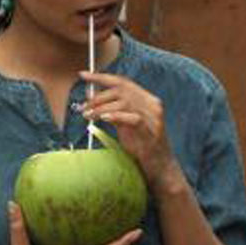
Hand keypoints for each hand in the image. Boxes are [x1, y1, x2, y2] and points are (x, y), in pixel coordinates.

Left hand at [81, 71, 179, 190]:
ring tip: (89, 115)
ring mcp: (153, 119)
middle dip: (98, 96)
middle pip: (122, 90)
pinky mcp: (151, 132)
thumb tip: (92, 100)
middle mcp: (152, 105)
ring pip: (125, 102)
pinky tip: (103, 119)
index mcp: (148, 100)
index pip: (124, 82)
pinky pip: (133, 118)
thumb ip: (114, 111)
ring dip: (102, 107)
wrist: (161, 168)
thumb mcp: (127, 125)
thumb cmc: (142, 147)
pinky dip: (116, 116)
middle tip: (84, 107)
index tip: (84, 75)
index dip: (102, 77)